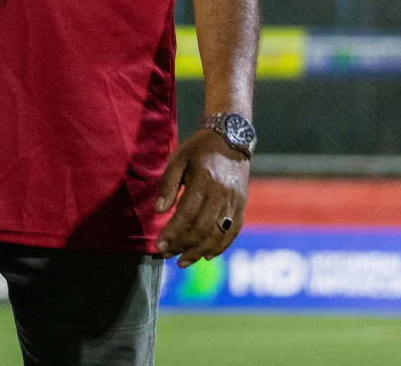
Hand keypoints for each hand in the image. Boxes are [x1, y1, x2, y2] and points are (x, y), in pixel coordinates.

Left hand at [154, 128, 249, 267]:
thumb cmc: (199, 149)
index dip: (172, 233)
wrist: (231, 138)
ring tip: (183, 261)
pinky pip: (233, 232)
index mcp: (204, 181)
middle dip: (183, 245)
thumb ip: (167, 185)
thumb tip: (159, 212)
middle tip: (167, 255)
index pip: (186, 215)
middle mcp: (221, 194)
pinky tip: (206, 255)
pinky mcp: (242, 205)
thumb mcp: (178, 159)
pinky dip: (220, 247)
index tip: (160, 246)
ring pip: (218, 234)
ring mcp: (234, 202)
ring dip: (199, 251)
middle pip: (202, 229)